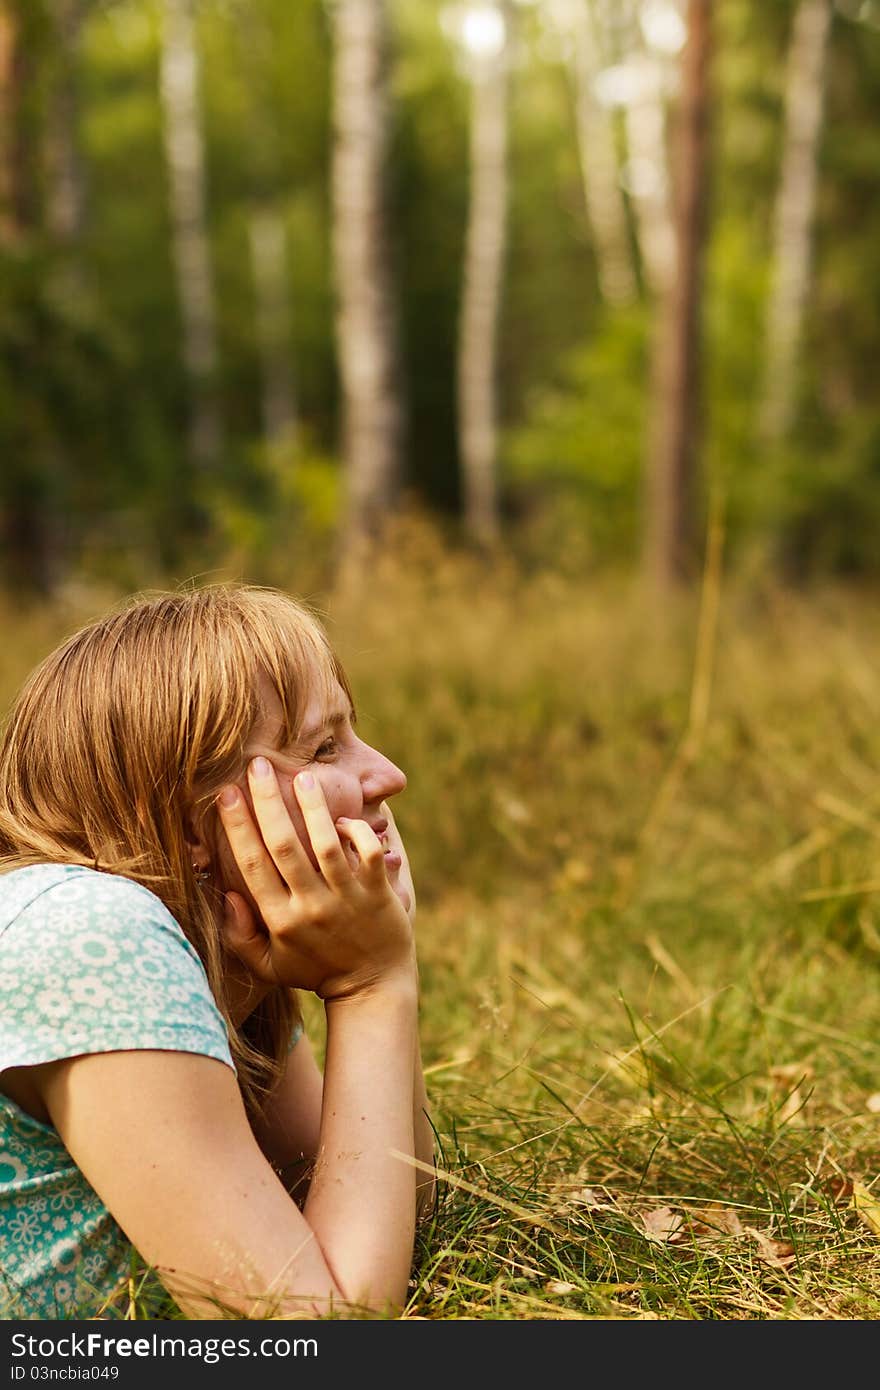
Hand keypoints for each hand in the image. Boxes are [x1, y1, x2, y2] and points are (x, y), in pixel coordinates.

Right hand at [216, 761, 414, 1000]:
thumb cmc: (315, 972)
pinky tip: (344, 818)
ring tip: (302, 776)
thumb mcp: (269, 965)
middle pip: (284, 846)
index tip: (226, 794)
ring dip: (313, 807)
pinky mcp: (378, 893)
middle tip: (257, 765)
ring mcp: (347, 899)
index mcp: (280, 921)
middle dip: (267, 803)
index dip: (237, 827)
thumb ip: (239, 935)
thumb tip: (225, 893)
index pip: (252, 866)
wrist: (372, 987)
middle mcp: (311, 907)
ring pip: (327, 844)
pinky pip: (369, 853)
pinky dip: (358, 832)